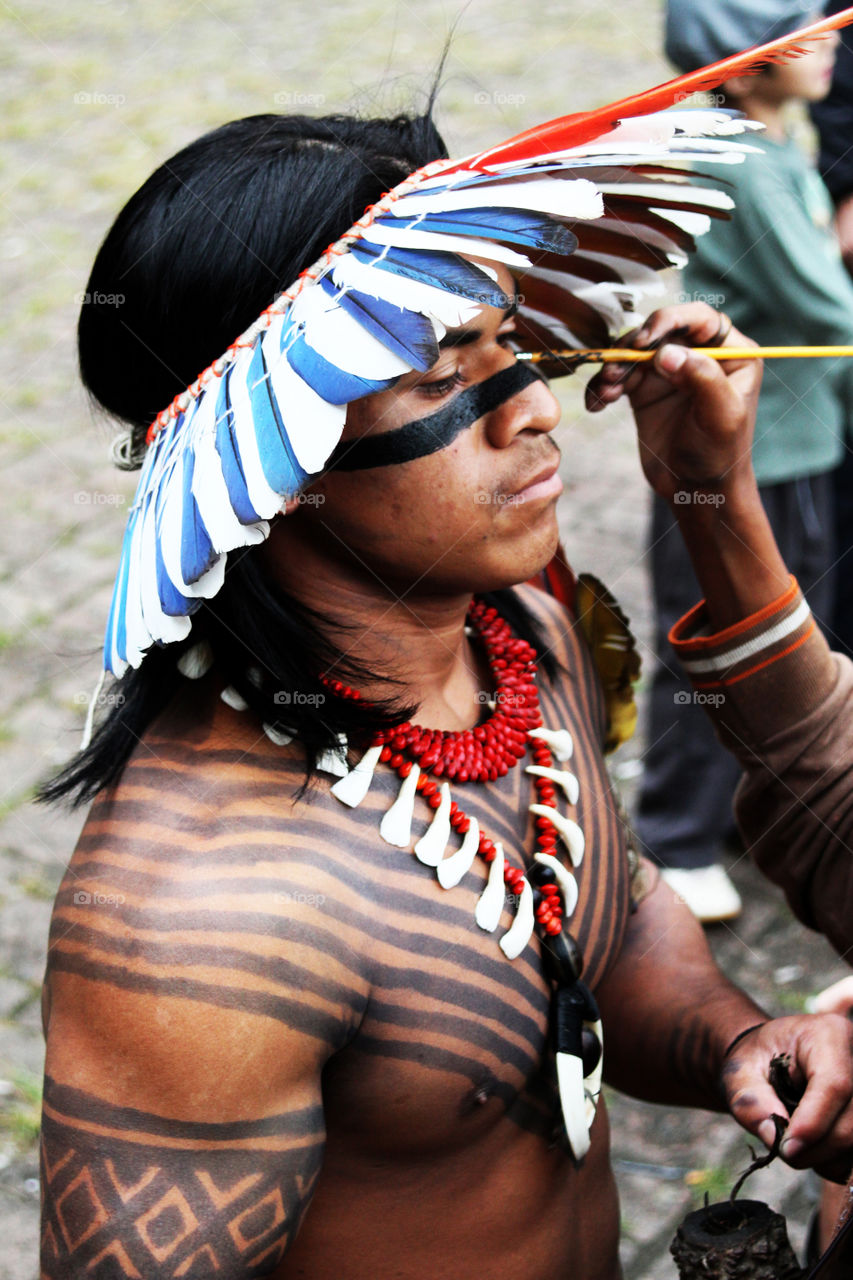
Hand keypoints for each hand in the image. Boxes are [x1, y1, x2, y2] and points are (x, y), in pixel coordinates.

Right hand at [584, 303, 761, 505]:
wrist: (697, 490)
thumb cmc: (720, 454)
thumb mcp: (721, 417)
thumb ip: (702, 380)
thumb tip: (668, 352)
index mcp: (730, 354)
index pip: (700, 319)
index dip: (670, 320)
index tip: (645, 341)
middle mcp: (699, 356)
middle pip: (660, 331)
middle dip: (633, 347)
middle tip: (617, 369)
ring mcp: (669, 372)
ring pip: (634, 352)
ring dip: (614, 367)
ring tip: (606, 392)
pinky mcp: (645, 390)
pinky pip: (619, 376)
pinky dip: (604, 386)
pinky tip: (597, 404)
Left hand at [722, 1015, 852, 1183]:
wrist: (771, 1057)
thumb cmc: (757, 1061)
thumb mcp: (739, 1073)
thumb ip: (751, 1102)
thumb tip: (775, 1138)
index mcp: (828, 1036)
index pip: (834, 1084)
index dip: (813, 1123)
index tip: (787, 1148)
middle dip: (818, 1147)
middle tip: (785, 1152)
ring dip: (826, 1157)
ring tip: (795, 1145)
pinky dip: (834, 1159)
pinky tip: (812, 1147)